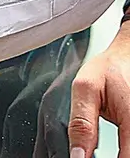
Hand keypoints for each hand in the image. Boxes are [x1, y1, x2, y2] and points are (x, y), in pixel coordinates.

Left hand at [69, 21, 129, 156]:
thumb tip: (77, 155)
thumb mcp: (86, 89)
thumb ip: (82, 123)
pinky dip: (122, 150)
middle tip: (86, 154)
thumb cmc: (110, 69)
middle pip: (128, 157)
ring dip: (119, 154)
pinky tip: (114, 150)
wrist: (129, 56)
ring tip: (92, 151)